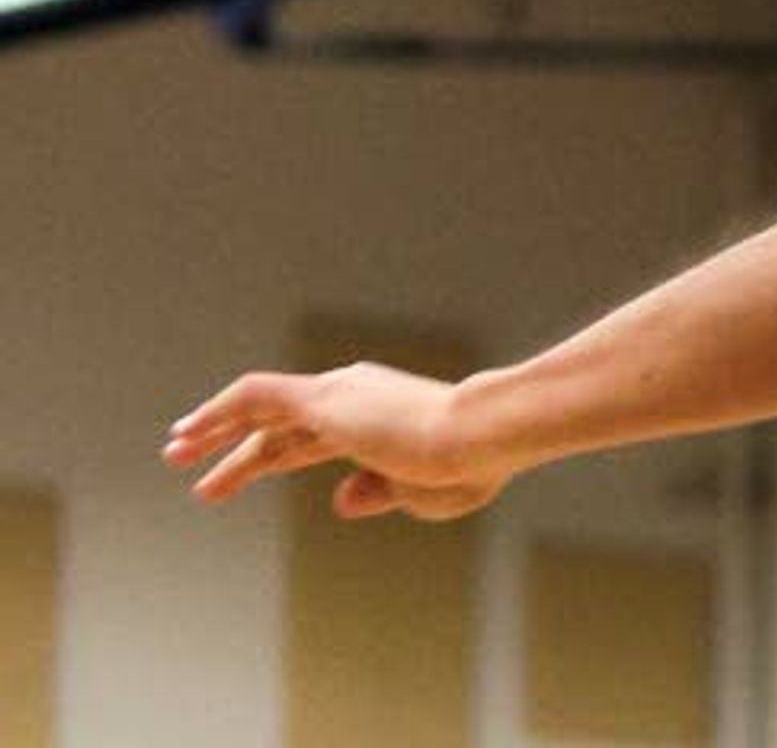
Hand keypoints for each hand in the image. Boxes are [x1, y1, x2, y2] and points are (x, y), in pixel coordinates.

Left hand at [165, 362, 511, 522]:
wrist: (481, 438)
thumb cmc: (468, 465)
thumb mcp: (420, 492)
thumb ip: (377, 494)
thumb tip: (338, 500)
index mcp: (380, 419)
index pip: (312, 439)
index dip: (271, 457)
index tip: (238, 478)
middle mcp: (356, 398)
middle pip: (280, 428)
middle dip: (236, 451)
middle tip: (194, 472)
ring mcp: (339, 395)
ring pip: (261, 410)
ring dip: (214, 431)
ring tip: (175, 452)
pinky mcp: (324, 399)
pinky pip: (256, 396)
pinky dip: (218, 411)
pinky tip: (188, 433)